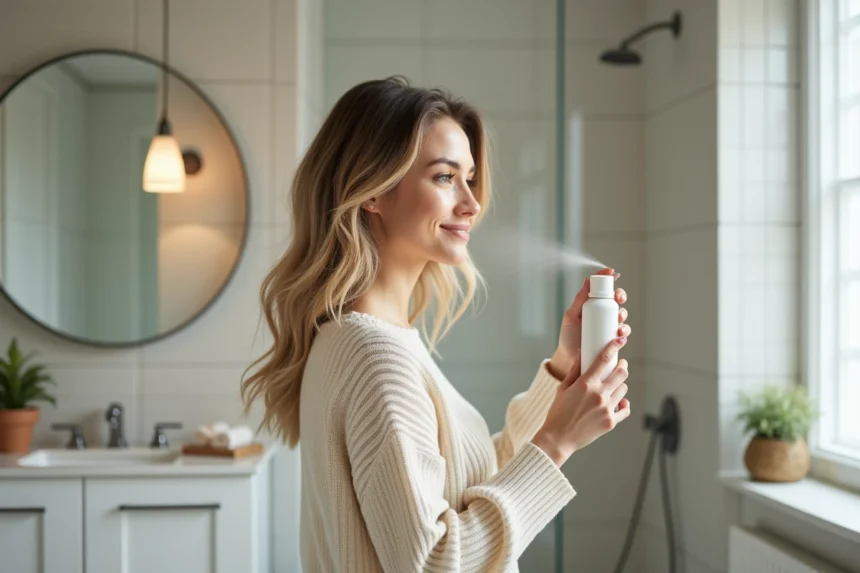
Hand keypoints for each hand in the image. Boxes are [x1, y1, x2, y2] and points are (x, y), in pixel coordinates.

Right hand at [531, 337, 630, 466]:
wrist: (558, 439)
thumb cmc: (558, 413)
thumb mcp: (563, 389)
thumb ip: (574, 370)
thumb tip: (580, 353)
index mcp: (585, 384)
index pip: (603, 360)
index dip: (614, 347)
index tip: (619, 340)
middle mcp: (599, 395)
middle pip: (621, 374)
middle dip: (622, 367)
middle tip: (620, 365)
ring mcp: (607, 409)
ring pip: (623, 390)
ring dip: (619, 385)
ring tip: (612, 386)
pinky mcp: (611, 422)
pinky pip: (625, 408)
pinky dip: (623, 404)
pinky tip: (618, 401)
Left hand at [547, 267, 629, 379]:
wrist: (570, 359)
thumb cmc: (568, 337)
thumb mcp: (571, 317)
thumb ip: (579, 299)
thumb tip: (587, 280)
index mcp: (591, 303)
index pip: (601, 287)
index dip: (608, 277)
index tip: (612, 273)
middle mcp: (601, 312)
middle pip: (616, 298)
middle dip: (621, 295)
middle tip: (618, 298)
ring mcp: (608, 324)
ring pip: (622, 314)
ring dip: (623, 314)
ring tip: (618, 320)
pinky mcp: (613, 338)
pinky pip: (624, 332)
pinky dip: (625, 331)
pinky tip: (620, 334)